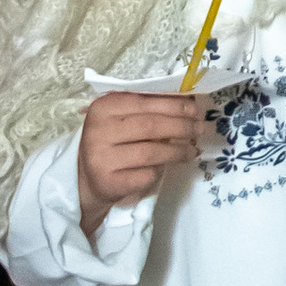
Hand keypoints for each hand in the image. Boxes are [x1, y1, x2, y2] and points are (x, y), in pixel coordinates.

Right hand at [79, 88, 216, 226]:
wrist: (86, 178)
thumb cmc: (112, 142)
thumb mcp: (123, 118)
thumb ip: (149, 108)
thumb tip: (189, 104)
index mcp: (103, 107)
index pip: (145, 102)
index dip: (174, 106)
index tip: (195, 111)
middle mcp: (99, 131)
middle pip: (151, 126)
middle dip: (182, 127)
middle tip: (200, 129)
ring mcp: (102, 158)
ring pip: (152, 152)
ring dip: (178, 151)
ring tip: (192, 151)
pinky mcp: (109, 182)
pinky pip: (146, 175)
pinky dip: (161, 171)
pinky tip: (167, 168)